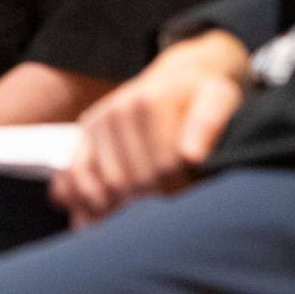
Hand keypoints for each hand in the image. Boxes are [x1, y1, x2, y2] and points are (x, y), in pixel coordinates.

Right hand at [50, 30, 250, 227]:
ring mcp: (97, 123)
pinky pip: (76, 172)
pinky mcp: (84, 132)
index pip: (162, 168)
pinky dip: (84, 196)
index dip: (181, 186)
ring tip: (144, 205)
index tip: (193, 186)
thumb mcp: (218, 98)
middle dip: (156, 195)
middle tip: (173, 195)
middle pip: (134, 180)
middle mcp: (117, 111)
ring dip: (125, 202)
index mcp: (149, 103)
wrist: (178, 77)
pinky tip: (96, 216)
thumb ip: (209, 123)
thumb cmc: (201, 95)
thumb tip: (191, 156)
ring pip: (108, 185)